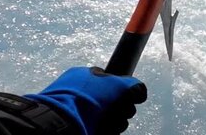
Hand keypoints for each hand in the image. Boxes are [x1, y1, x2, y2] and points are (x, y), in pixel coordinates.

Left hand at [26, 67, 146, 134]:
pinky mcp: (85, 127)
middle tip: (119, 109)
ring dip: (117, 120)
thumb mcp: (116, 84)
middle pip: (117, 101)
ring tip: (108, 122)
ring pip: (113, 116)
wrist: (64, 121)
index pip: (114, 81)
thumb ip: (133, 85)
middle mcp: (85, 92)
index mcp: (87, 77)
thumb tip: (140, 93)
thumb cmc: (89, 97)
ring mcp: (84, 111)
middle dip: (122, 107)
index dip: (124, 89)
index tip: (129, 96)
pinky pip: (106, 128)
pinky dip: (109, 129)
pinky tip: (104, 129)